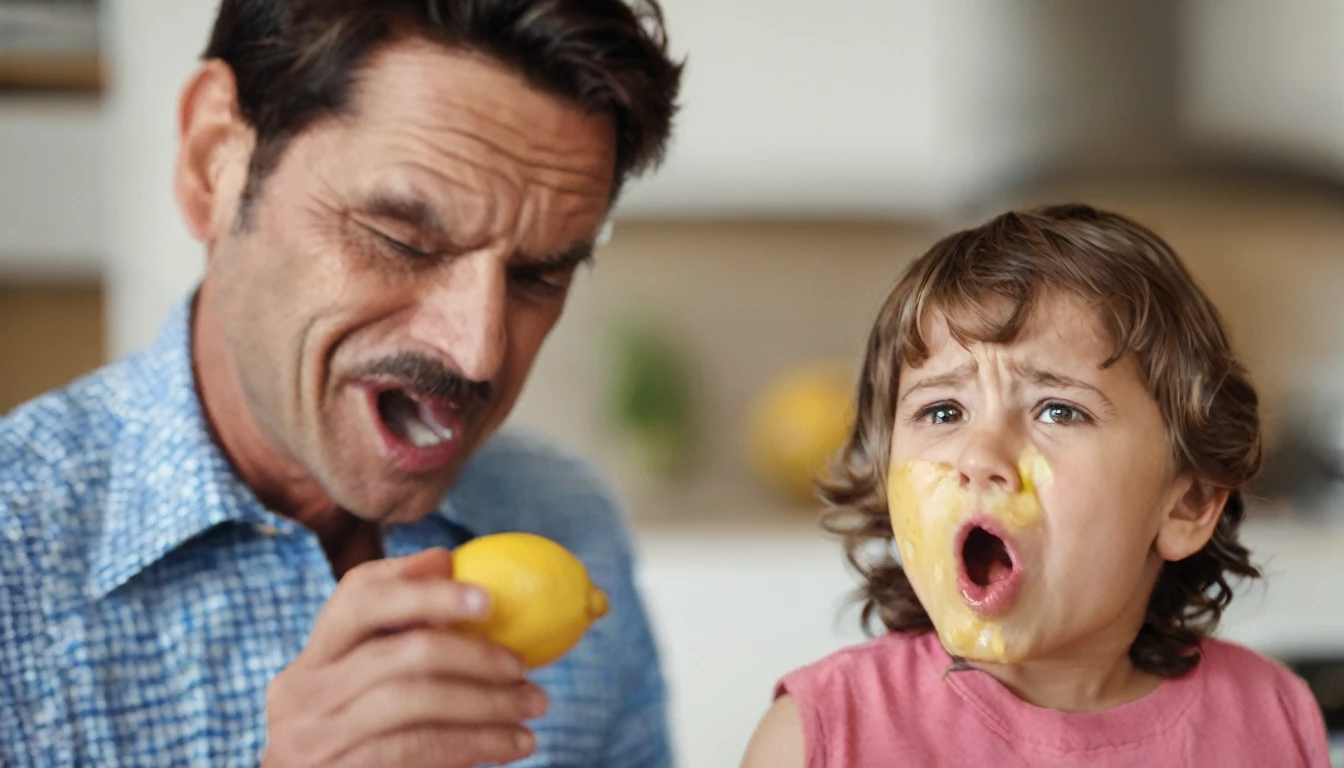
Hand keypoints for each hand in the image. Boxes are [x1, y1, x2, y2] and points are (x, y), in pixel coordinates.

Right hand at [260, 548, 546, 767]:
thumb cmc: (358, 738)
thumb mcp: (365, 685)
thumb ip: (398, 632)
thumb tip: (442, 561)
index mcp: (314, 658)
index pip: (358, 597)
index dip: (423, 590)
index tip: (486, 598)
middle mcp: (303, 693)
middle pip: (399, 650)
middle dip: (474, 654)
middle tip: (523, 666)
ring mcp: (317, 738)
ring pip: (414, 700)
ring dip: (487, 702)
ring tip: (532, 705)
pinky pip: (419, 748)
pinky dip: (474, 742)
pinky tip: (512, 743)